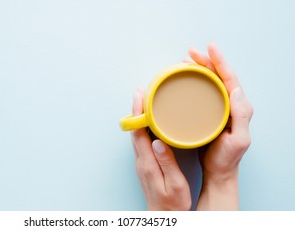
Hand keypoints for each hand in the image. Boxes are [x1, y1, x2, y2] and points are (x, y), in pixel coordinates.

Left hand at [131, 89, 190, 210]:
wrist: (163, 216)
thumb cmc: (172, 203)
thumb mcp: (174, 184)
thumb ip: (166, 163)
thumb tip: (157, 141)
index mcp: (147, 163)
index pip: (138, 132)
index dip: (138, 112)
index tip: (140, 95)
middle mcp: (140, 160)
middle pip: (134, 129)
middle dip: (136, 108)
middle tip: (141, 91)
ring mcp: (141, 162)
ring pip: (136, 133)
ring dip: (138, 116)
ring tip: (144, 100)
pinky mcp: (145, 163)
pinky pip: (140, 139)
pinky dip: (142, 126)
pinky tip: (149, 121)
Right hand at [185, 43, 253, 209]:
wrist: (218, 171)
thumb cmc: (227, 158)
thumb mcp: (239, 139)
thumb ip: (241, 115)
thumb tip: (235, 88)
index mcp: (239, 106)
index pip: (229, 77)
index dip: (220, 61)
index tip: (209, 48)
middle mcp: (230, 104)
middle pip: (218, 76)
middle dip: (205, 61)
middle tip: (190, 53)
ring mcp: (218, 107)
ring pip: (209, 81)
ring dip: (198, 68)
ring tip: (185, 60)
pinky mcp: (208, 112)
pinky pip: (202, 91)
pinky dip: (193, 81)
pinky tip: (185, 78)